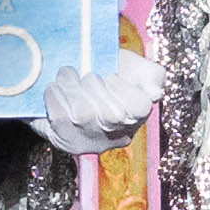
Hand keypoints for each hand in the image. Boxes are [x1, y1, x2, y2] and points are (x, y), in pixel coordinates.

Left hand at [39, 51, 158, 155]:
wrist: (73, 79)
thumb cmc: (107, 72)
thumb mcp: (134, 67)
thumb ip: (151, 75)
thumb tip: (156, 94)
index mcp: (138, 114)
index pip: (140, 108)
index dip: (123, 90)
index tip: (111, 74)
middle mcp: (118, 134)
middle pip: (109, 114)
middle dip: (93, 86)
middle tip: (85, 72)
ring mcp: (92, 142)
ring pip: (83, 115)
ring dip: (72, 88)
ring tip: (67, 74)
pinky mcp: (68, 142)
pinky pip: (60, 120)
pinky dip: (55, 99)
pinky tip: (54, 89)